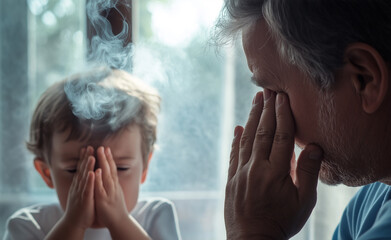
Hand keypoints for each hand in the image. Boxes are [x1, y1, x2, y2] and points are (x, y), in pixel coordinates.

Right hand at [52, 146, 94, 236]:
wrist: (74, 222)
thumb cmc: (79, 207)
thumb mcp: (80, 192)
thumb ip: (83, 182)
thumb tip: (85, 173)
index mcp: (79, 184)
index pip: (81, 169)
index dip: (84, 158)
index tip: (87, 147)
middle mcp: (79, 186)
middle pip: (82, 170)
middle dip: (85, 158)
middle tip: (89, 146)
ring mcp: (81, 192)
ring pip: (85, 178)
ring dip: (88, 167)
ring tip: (91, 156)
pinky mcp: (85, 199)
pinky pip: (88, 189)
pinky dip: (90, 181)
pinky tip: (93, 173)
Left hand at [94, 146, 128, 228]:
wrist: (120, 221)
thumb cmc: (116, 208)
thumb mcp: (115, 193)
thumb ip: (113, 185)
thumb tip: (112, 177)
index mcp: (114, 185)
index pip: (112, 169)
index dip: (109, 158)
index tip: (106, 148)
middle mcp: (113, 186)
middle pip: (110, 169)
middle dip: (106, 157)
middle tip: (103, 146)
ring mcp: (109, 192)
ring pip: (106, 175)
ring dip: (103, 163)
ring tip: (100, 152)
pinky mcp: (103, 199)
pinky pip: (100, 188)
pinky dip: (99, 179)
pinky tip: (96, 171)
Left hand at [225, 90, 322, 238]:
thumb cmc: (282, 222)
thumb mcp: (303, 203)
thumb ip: (308, 173)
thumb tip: (313, 146)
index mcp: (276, 173)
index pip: (281, 137)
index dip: (282, 115)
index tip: (282, 97)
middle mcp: (256, 168)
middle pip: (263, 133)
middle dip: (266, 110)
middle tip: (268, 90)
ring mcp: (240, 173)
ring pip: (247, 139)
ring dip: (252, 118)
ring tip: (256, 101)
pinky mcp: (230, 179)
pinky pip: (233, 154)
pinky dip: (236, 139)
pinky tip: (238, 127)